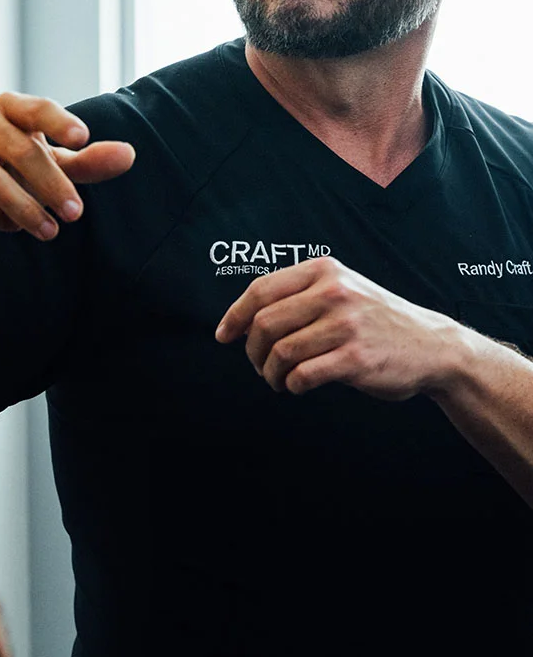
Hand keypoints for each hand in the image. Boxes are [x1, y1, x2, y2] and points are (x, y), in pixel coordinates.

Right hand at [0, 92, 134, 243]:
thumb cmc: (17, 169)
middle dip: (51, 184)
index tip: (83, 138)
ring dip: (25, 209)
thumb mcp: (55, 163)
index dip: (59, 122)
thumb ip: (88, 160)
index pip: (37, 108)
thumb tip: (130, 155)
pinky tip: (12, 228)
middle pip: (19, 149)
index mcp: (10, 105)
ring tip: (50, 232)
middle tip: (75, 214)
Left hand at [215, 256, 461, 399]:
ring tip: (278, 379)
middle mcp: (334, 292)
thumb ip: (298, 295)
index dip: (235, 315)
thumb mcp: (341, 289)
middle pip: (265, 323)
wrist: (432, 346)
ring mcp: (346, 325)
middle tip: (258, 366)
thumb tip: (241, 319)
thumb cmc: (375, 320)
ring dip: (270, 373)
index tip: (224, 336)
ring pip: (280, 352)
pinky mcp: (356, 359)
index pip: (261, 290)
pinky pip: (303, 375)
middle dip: (252, 350)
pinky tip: (298, 385)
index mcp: (324, 271)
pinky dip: (292, 385)